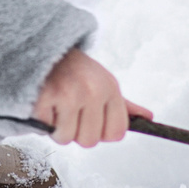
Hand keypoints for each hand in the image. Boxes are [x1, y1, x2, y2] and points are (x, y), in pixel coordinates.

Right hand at [32, 48, 150, 147]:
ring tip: (56, 105)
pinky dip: (41, 120)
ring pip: (65, 138)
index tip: (90, 119)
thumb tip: (147, 118)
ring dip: (56, 127)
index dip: (101, 132)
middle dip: (76, 131)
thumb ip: (123, 106)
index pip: (116, 133)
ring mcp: (69, 94)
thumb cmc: (74, 69)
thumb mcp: (103, 82)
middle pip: (89, 141)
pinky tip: (44, 102)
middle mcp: (93, 91)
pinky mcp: (44, 97)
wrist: (44, 47)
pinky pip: (44, 129)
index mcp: (110, 88)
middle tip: (69, 110)